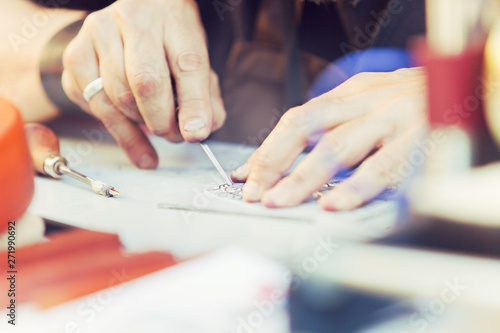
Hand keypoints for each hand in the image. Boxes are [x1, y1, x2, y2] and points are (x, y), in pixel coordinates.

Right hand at [61, 0, 225, 168]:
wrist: (135, 13)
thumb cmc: (168, 39)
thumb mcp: (196, 58)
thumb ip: (204, 95)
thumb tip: (197, 131)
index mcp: (173, 19)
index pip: (187, 65)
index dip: (194, 104)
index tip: (196, 133)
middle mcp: (132, 20)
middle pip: (146, 83)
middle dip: (162, 121)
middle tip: (173, 134)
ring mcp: (99, 35)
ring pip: (117, 98)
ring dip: (138, 124)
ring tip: (153, 124)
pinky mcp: (75, 54)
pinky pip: (93, 104)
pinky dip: (114, 124)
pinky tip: (127, 119)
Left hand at [232, 68, 426, 210]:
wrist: (462, 87)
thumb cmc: (409, 105)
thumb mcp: (367, 105)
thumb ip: (330, 129)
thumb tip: (284, 164)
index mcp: (350, 93)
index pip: (297, 120)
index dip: (268, 150)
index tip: (245, 178)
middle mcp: (367, 102)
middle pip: (308, 129)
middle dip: (275, 163)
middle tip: (255, 194)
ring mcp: (393, 119)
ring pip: (339, 147)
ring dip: (304, 178)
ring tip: (280, 202)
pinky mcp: (421, 140)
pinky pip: (384, 168)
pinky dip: (356, 188)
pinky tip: (335, 205)